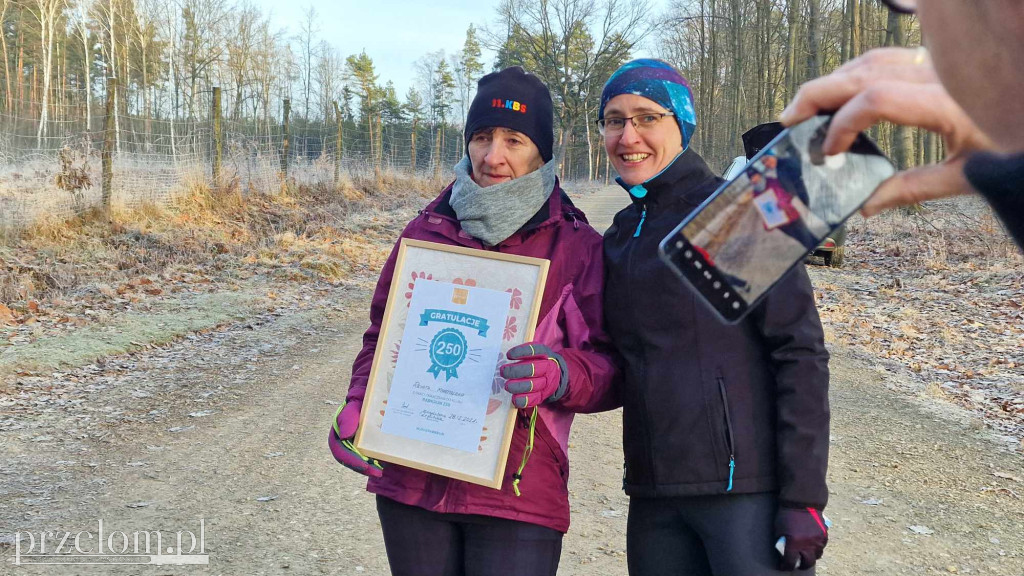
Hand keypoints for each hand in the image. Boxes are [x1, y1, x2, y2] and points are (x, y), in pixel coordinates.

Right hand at [328, 399, 382, 477]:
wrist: (370, 397)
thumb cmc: (359, 402)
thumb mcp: (353, 407)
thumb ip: (348, 419)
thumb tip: (344, 437)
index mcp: (337, 435)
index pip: (340, 452)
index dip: (351, 461)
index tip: (364, 466)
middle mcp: (344, 442)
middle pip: (350, 460)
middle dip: (363, 468)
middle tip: (377, 473)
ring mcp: (354, 445)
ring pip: (359, 461)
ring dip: (369, 468)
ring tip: (381, 472)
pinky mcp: (365, 444)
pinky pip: (368, 456)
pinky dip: (374, 461)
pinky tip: (385, 464)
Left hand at [500, 342, 568, 408]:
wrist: (553, 375)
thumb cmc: (538, 361)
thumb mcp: (534, 353)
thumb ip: (522, 352)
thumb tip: (504, 355)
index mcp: (544, 354)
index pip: (535, 351)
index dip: (521, 352)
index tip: (509, 355)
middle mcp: (547, 368)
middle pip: (533, 369)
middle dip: (516, 371)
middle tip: (503, 372)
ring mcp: (546, 383)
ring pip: (533, 385)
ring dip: (519, 386)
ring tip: (507, 386)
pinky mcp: (542, 395)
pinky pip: (534, 399)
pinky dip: (523, 400)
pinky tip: (514, 398)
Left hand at [774, 507, 828, 570]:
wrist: (801, 501)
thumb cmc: (786, 514)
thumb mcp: (779, 529)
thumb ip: (782, 542)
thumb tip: (783, 552)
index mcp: (794, 543)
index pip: (790, 562)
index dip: (786, 566)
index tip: (783, 566)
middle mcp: (808, 544)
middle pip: (807, 563)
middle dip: (801, 565)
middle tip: (796, 563)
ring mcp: (817, 540)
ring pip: (817, 556)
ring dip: (811, 557)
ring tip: (806, 554)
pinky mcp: (824, 534)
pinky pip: (822, 546)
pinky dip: (817, 548)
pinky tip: (812, 545)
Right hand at [780, 47, 994, 216]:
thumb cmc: (1014, 148)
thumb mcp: (967, 177)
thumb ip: (912, 189)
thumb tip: (865, 206)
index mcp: (944, 104)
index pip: (873, 101)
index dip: (840, 125)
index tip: (826, 155)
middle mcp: (937, 75)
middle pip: (862, 71)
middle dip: (818, 93)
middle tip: (788, 119)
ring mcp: (937, 64)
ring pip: (871, 59)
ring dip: (833, 80)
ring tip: (807, 107)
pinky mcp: (938, 64)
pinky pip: (888, 56)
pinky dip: (856, 71)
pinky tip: (842, 90)